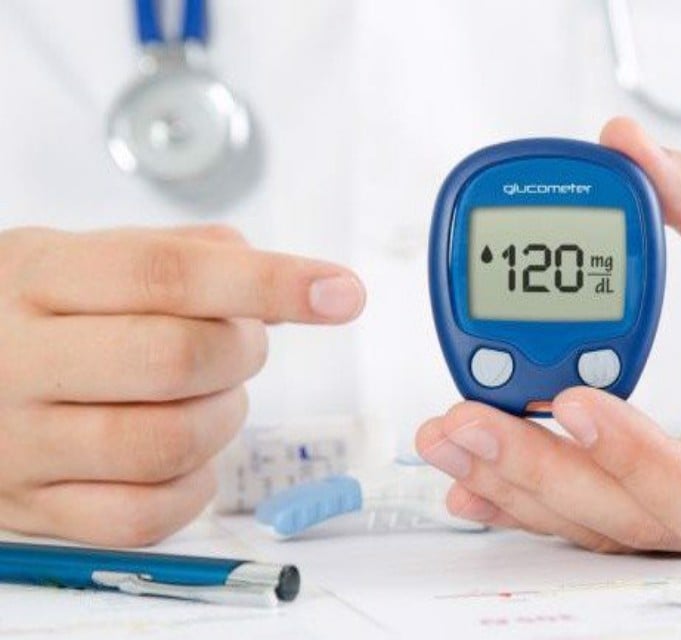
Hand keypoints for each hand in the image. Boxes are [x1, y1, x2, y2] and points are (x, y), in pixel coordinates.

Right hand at [0, 225, 364, 545]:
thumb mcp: (84, 258)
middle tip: (245, 341)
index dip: (269, 283)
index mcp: (37, 276)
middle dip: (243, 350)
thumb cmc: (35, 314)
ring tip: (213, 394)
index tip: (341, 292)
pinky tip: (192, 454)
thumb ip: (179, 255)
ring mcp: (20, 442)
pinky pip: (141, 516)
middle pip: (177, 359)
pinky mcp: (31, 509)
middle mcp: (18, 359)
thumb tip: (270, 275)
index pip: (168, 274)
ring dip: (224, 417)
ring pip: (167, 443)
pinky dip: (195, 486)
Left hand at [416, 117, 680, 552]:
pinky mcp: (671, 497)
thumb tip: (625, 145)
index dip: (634, 457)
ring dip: (516, 484)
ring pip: (605, 525)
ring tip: (446, 438)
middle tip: (461, 420)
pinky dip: (533, 493)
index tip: (572, 397)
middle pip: (635, 518)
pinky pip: (600, 511)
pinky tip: (472, 477)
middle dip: (539, 471)